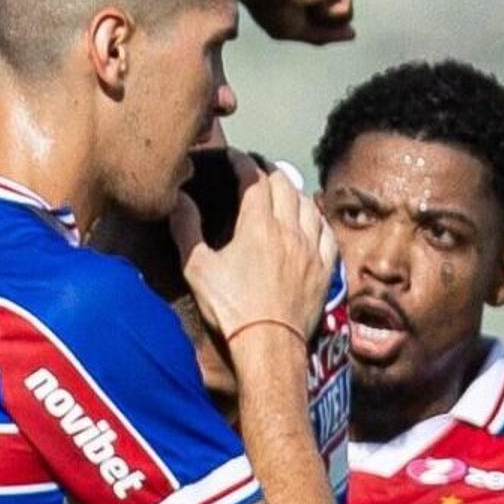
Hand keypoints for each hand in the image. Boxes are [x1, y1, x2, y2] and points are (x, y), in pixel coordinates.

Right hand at [177, 159, 333, 351]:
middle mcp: (289, 229)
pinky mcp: (324, 270)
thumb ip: (186, 229)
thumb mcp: (197, 269)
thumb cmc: (231, 311)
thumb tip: (177, 198)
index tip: (233, 156)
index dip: (242, 161)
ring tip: (283, 188)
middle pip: (284, 184)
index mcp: (258, 224)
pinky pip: (326, 232)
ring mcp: (310, 249)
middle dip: (268, 170)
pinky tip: (312, 220)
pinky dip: (317, 218)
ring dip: (294, 190)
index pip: (253, 177)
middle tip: (256, 168)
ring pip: (308, 204)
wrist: (269, 346)